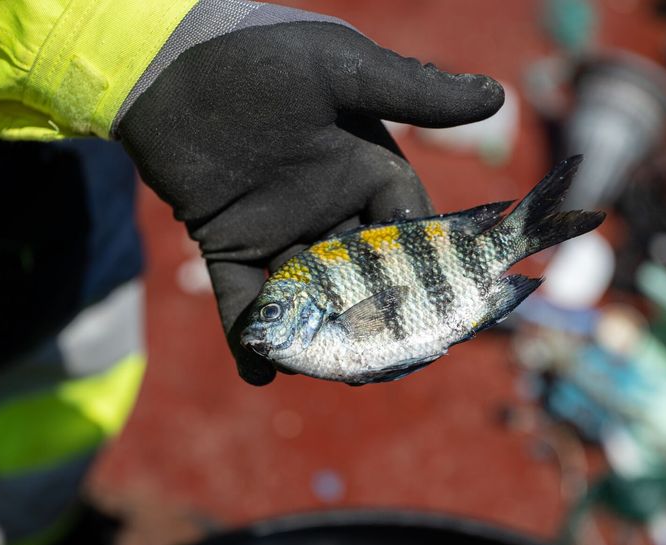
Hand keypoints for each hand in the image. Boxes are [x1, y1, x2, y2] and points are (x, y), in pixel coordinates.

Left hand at [119, 4, 503, 384]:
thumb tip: (496, 98)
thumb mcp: (344, 70)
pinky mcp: (227, 242)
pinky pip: (242, 299)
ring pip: (307, 297)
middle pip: (361, 277)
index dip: (424, 269)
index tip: (438, 308)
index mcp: (364, 170)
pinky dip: (248, 335)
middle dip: (372, 317)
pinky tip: (259, 370)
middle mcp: (327, 208)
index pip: (406, 230)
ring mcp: (277, 230)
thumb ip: (415, 92)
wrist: (169, 58)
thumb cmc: (262, 52)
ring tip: (326, 371)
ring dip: (316, 335)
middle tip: (383, 359)